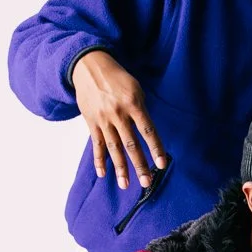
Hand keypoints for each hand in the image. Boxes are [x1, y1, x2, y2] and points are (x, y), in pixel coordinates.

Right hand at [71, 50, 167, 191]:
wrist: (89, 67)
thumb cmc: (118, 79)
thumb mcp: (136, 89)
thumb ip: (142, 111)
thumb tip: (147, 134)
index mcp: (133, 105)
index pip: (148, 132)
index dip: (156, 149)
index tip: (162, 164)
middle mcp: (118, 114)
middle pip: (131, 144)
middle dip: (140, 165)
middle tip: (147, 183)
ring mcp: (103, 120)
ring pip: (113, 149)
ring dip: (120, 168)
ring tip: (126, 185)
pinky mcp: (91, 123)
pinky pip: (96, 145)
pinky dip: (99, 160)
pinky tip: (103, 174)